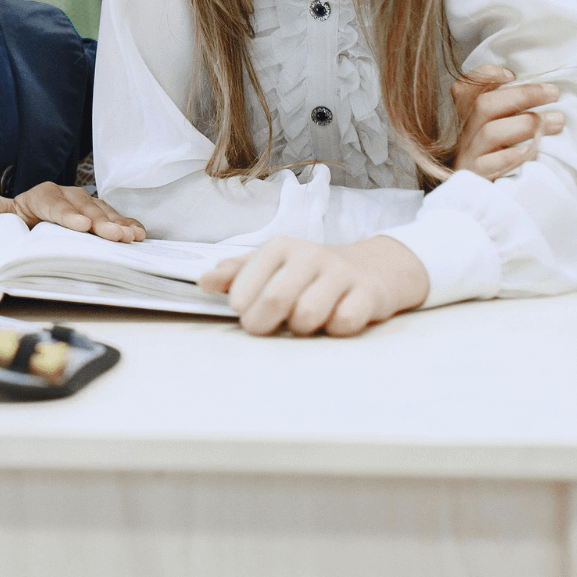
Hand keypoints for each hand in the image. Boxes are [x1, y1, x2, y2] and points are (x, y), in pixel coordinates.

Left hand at [0, 181, 145, 240]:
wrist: (37, 217)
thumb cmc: (22, 218)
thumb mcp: (6, 214)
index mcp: (43, 195)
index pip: (54, 204)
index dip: (68, 215)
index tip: (81, 226)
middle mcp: (68, 196)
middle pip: (84, 208)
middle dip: (99, 222)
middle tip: (112, 236)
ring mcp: (87, 204)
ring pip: (104, 212)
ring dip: (118, 224)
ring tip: (129, 237)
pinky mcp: (102, 214)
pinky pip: (117, 217)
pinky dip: (129, 224)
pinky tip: (139, 234)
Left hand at [198, 234, 429, 336]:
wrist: (372, 267)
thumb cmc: (310, 272)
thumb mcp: (271, 265)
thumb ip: (235, 273)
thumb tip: (204, 281)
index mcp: (279, 247)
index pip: (244, 290)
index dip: (244, 309)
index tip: (248, 311)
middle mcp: (309, 255)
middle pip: (274, 302)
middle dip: (266, 324)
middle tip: (270, 325)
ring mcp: (341, 273)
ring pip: (307, 316)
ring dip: (303, 328)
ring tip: (306, 319)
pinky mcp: (368, 293)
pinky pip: (343, 324)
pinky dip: (335, 329)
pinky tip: (336, 318)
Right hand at [450, 66, 564, 179]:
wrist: (483, 209)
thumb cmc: (505, 165)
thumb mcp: (505, 136)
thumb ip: (514, 115)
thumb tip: (547, 92)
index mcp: (471, 120)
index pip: (464, 89)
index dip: (484, 76)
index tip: (512, 73)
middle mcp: (466, 136)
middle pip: (484, 105)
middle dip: (522, 94)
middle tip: (553, 93)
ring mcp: (469, 157)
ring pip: (490, 132)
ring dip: (527, 123)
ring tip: (558, 121)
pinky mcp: (476, 179)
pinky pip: (490, 165)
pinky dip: (512, 156)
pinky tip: (532, 152)